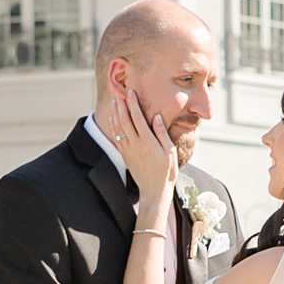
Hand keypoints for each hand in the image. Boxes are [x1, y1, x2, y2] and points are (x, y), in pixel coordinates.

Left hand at [111, 84, 181, 215]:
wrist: (154, 191)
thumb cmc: (166, 172)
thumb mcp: (170, 152)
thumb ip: (162, 134)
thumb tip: (157, 117)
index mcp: (148, 141)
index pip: (138, 118)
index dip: (133, 104)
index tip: (131, 92)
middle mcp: (135, 144)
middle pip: (125, 120)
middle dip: (122, 105)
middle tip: (120, 92)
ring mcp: (128, 150)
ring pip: (118, 128)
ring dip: (116, 113)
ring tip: (115, 101)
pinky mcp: (125, 155)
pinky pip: (116, 137)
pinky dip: (113, 126)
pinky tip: (112, 118)